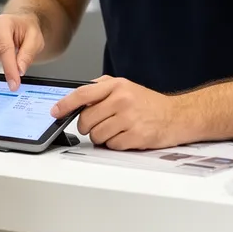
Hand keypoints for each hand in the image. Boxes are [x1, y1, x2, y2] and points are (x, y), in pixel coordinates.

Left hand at [50, 76, 188, 149]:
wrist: (177, 116)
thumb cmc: (148, 103)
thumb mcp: (125, 87)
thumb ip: (100, 88)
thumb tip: (75, 98)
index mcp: (116, 86)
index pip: (82, 94)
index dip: (65, 105)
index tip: (55, 111)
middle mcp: (122, 100)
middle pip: (86, 119)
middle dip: (87, 126)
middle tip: (98, 124)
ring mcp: (129, 118)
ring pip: (97, 135)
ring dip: (102, 137)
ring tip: (116, 130)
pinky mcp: (136, 136)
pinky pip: (111, 145)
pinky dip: (115, 144)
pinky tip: (125, 136)